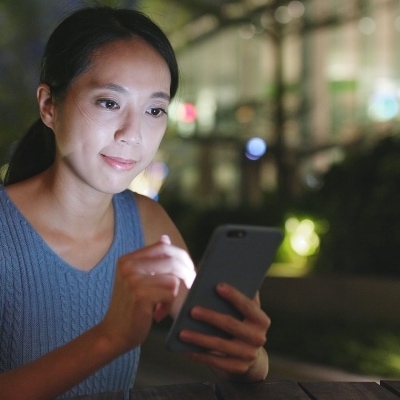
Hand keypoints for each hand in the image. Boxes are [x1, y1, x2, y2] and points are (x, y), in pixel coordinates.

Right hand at [98, 236, 195, 353]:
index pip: (163, 247)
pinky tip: (158, 314)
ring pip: (173, 279)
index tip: (189, 271)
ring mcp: (133, 279)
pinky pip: (169, 293)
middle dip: (186, 275)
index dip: (182, 258)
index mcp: (128, 259)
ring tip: (163, 305)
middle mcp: (128, 265)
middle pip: (172, 261)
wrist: (113, 334)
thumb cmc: (130, 307)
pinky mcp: (140, 295)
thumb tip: (165, 238)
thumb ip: (152, 259)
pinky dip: (169, 305)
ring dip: (173, 295)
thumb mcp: (138, 279)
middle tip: (188, 287)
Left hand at [179, 284, 270, 380]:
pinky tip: (186, 349)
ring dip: (199, 338)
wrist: (250, 354)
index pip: (247, 305)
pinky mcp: (238, 368)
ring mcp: (248, 354)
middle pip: (231, 325)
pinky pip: (215, 361)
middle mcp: (258, 338)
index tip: (217, 286)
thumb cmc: (241, 322)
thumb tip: (218, 278)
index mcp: (261, 319)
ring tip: (182, 332)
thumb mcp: (244, 310)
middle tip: (192, 310)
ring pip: (220, 344)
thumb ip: (238, 296)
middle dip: (210, 317)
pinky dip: (199, 354)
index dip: (233, 295)